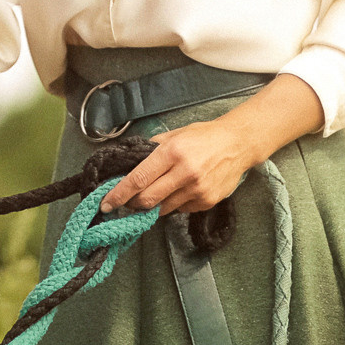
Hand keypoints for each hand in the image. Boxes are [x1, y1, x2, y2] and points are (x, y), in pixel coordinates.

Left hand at [98, 116, 255, 215]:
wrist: (238, 145)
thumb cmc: (203, 136)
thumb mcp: (175, 134)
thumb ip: (153, 150)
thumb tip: (130, 164)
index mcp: (172, 152)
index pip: (138, 179)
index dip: (119, 194)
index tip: (106, 204)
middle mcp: (184, 173)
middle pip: (148, 199)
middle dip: (131, 204)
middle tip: (124, 203)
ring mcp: (197, 190)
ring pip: (163, 208)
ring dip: (151, 206)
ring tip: (150, 197)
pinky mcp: (207, 202)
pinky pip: (180, 210)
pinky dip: (172, 205)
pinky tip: (175, 193)